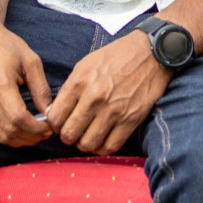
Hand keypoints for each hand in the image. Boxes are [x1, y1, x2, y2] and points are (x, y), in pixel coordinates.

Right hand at [0, 19, 53, 147]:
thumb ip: (41, 87)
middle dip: (30, 136)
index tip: (49, 127)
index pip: (18, 117)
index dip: (36, 128)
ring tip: (35, 134)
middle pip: (8, 130)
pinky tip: (20, 131)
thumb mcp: (30, 60)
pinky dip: (7, 135)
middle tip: (45, 133)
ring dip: (19, 139)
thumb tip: (50, 112)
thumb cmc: (4, 45)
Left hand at [45, 33, 171, 154]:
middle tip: (72, 131)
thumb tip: (55, 111)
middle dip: (67, 136)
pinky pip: (110, 146)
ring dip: (84, 143)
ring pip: (87, 144)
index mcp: (79, 82)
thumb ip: (69, 88)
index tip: (59, 123)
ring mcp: (113, 111)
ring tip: (86, 136)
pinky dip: (102, 148)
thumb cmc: (116, 57)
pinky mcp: (130, 120)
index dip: (53, 124)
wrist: (149, 54)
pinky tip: (101, 141)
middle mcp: (94, 98)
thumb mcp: (85, 64)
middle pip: (69, 134)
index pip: (55, 117)